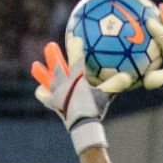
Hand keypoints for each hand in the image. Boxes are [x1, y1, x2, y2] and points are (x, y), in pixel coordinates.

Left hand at [31, 37, 112, 152]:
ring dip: (41, 72)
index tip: (74, 37)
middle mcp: (64, 84)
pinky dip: (42, 92)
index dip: (75, 47)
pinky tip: (41, 89)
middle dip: (53, 55)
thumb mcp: (106, 95)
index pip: (75, 59)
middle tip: (49, 45)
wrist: (82, 125)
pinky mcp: (53, 104)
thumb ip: (115, 84)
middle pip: (57, 66)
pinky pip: (44, 96)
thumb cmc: (95, 109)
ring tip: (35, 65)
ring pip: (47, 79)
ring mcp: (56, 93)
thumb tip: (128, 76)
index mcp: (76, 78)